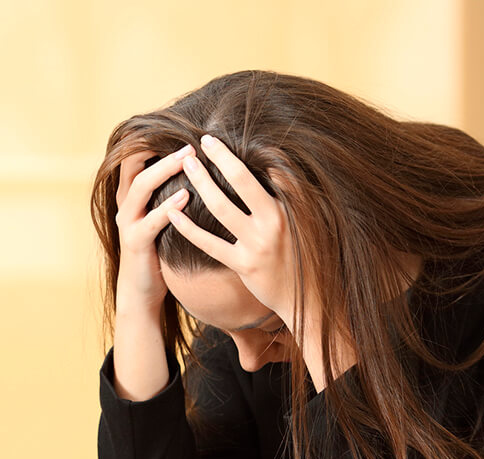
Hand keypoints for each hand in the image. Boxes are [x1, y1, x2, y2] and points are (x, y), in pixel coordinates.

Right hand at [114, 145, 193, 313]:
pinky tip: (186, 197)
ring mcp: (128, 223)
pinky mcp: (135, 242)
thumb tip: (199, 166)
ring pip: (140, 187)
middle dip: (161, 149)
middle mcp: (125, 204)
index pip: (135, 157)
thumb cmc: (159, 250)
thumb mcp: (163, 216)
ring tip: (188, 159)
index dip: (153, 139)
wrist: (142, 290)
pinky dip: (168, 207)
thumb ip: (172, 192)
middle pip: (135, 165)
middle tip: (190, 140)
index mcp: (132, 195)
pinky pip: (150, 221)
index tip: (181, 127)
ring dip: (164, 170)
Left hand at [168, 135, 352, 389]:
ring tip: (187, 164)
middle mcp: (275, 222)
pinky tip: (173, 212)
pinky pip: (209, 243)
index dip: (251, 150)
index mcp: (293, 208)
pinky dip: (188, 227)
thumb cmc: (307, 257)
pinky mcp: (242, 265)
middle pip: (242, 181)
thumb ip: (290, 197)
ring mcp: (257, 244)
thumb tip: (274, 168)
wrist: (311, 299)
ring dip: (202, 183)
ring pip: (222, 207)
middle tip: (205, 140)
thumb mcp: (306, 222)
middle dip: (222, 157)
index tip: (232, 134)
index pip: (272, 169)